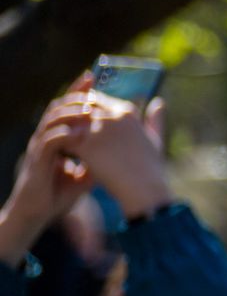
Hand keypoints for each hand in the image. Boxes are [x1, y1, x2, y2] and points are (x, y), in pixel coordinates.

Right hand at [0, 88, 95, 264]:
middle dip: (74, 94)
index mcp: (58, 138)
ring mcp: (39, 149)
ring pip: (51, 121)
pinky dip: (62, 135)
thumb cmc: (60, 194)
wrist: (40, 214)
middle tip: (91, 81)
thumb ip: (98, 160)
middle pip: (58, 107)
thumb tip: (120, 151)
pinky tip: (77, 132)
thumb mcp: (86, 174)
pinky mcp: (37, 162)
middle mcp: (46, 139)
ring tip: (88, 108)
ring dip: (69, 112)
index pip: (68, 109)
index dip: (80, 94)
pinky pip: (48, 143)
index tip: (97, 80)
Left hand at [43, 89, 171, 219]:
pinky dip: (60, 145)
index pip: (97, 99)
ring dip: (63, 129)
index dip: (85, 111)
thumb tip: (158, 102)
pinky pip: (64, 139)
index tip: (80, 125)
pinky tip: (60, 156)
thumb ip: (155, 119)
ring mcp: (98, 129)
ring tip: (60, 144)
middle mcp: (112, 115)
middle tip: (64, 132)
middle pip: (81, 106)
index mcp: (127, 111)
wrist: (145, 190)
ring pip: (70, 120)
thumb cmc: (152, 169)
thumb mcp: (156, 139)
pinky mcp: (87, 146)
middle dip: (72, 117)